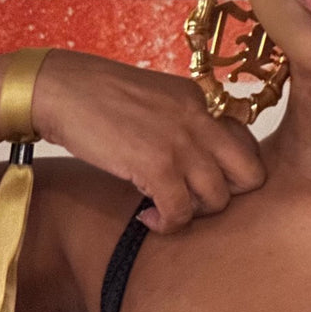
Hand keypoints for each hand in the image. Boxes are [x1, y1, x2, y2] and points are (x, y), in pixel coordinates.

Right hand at [32, 51, 265, 230]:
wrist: (60, 88)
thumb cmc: (97, 96)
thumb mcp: (154, 98)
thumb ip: (181, 121)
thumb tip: (194, 159)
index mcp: (200, 100)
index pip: (245, 144)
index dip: (227, 171)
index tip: (200, 180)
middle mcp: (199, 118)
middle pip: (250, 174)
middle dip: (228, 197)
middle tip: (194, 200)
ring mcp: (181, 142)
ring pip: (218, 199)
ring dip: (193, 214)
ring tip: (164, 209)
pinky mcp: (155, 164)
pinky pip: (181, 212)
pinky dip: (166, 223)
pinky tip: (146, 216)